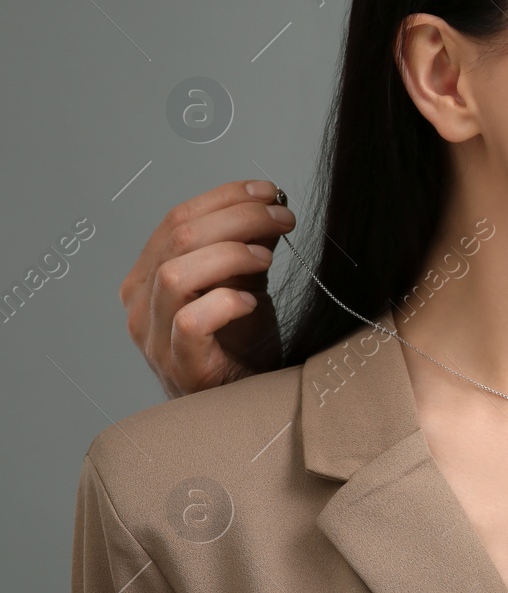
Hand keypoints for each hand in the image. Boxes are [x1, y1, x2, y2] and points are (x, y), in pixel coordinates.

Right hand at [119, 180, 295, 398]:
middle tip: (282, 219)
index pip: (176, 218)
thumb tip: (270, 204)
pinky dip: (224, 303)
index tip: (269, 192)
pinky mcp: (178, 363)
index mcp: (149, 275)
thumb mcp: (243, 282)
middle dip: (239, 218)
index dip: (225, 197)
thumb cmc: (237, 344)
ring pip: (175, 273)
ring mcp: (154, 336)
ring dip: (229, 255)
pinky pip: (189, 322)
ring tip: (266, 259)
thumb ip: (248, 245)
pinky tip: (251, 303)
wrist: (239, 400)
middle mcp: (141, 302)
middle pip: (179, 237)